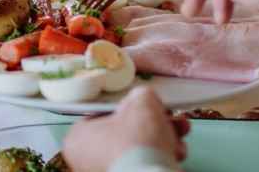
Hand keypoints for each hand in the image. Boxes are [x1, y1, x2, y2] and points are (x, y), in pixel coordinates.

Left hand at [63, 87, 188, 171]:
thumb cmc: (137, 140)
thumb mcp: (142, 101)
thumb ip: (141, 95)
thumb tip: (145, 98)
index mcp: (78, 138)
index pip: (104, 113)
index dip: (129, 105)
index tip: (146, 103)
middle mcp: (87, 160)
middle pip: (125, 131)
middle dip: (153, 123)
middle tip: (169, 116)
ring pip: (138, 149)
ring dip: (163, 138)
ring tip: (180, 131)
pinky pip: (144, 164)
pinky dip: (162, 156)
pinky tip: (176, 152)